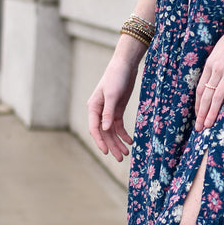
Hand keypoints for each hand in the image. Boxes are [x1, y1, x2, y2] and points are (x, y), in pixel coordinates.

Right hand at [87, 40, 141, 160]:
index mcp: (93, 108)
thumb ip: (108, 112)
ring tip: (126, 154)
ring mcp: (108, 111)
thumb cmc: (116, 77)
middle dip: (112, 146)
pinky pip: (119, 126)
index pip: (95, 129)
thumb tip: (105, 129)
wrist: (125, 65)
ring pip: (111, 131)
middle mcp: (99, 111)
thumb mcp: (112, 95)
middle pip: (104, 133)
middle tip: (120, 158)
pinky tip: (130, 141)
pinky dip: (124, 134)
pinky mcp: (117, 109)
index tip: (106, 152)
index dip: (100, 141)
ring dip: (118, 142)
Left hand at [194, 10, 223, 131]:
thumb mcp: (219, 51)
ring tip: (209, 125)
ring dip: (212, 113)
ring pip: (217, 97)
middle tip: (199, 128)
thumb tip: (214, 77)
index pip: (200, 89)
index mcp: (209, 64)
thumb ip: (215, 65)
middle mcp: (216, 70)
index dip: (198, 104)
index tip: (197, 115)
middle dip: (202, 113)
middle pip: (206, 96)